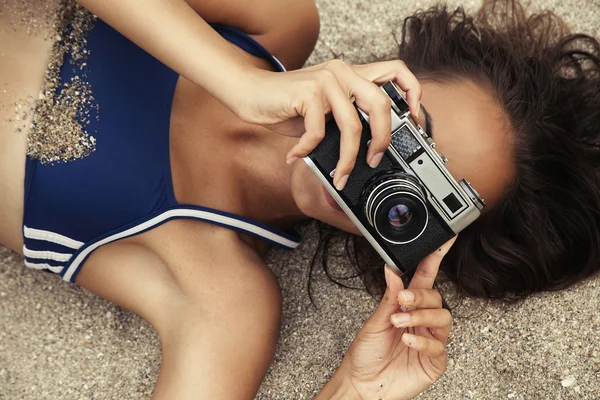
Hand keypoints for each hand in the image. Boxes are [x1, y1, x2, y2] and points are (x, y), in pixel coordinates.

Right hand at [237, 60, 421, 189]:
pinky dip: (307, 150)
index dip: (413, 93)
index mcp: (351, 74)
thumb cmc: (285, 105)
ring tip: (339, 175)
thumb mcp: (322, 114)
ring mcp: (326, 80)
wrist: (249, 92)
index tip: (415, 119)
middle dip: (383, 139)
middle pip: (381, 104)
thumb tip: (366, 153)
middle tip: (374, 159)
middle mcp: (343, 72)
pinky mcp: (307, 91)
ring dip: (346, 158)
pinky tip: (297, 156)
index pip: (395, 72)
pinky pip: (319, 131)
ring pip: (352, 125)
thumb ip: (344, 123)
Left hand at [320, 237, 455, 399]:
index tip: (444, 240)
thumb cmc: (365, 354)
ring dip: (421, 317)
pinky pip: (439, 347)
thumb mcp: (374, 322)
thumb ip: (389, 297)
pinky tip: (407, 341)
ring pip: (442, 319)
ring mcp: (430, 341)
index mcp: (407, 306)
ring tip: (401, 322)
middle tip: (403, 299)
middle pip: (436, 298)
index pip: (426, 277)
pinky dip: (423, 342)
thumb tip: (393, 270)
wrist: (362, 385)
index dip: (436, 258)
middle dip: (421, 296)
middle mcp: (422, 322)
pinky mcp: (435, 362)